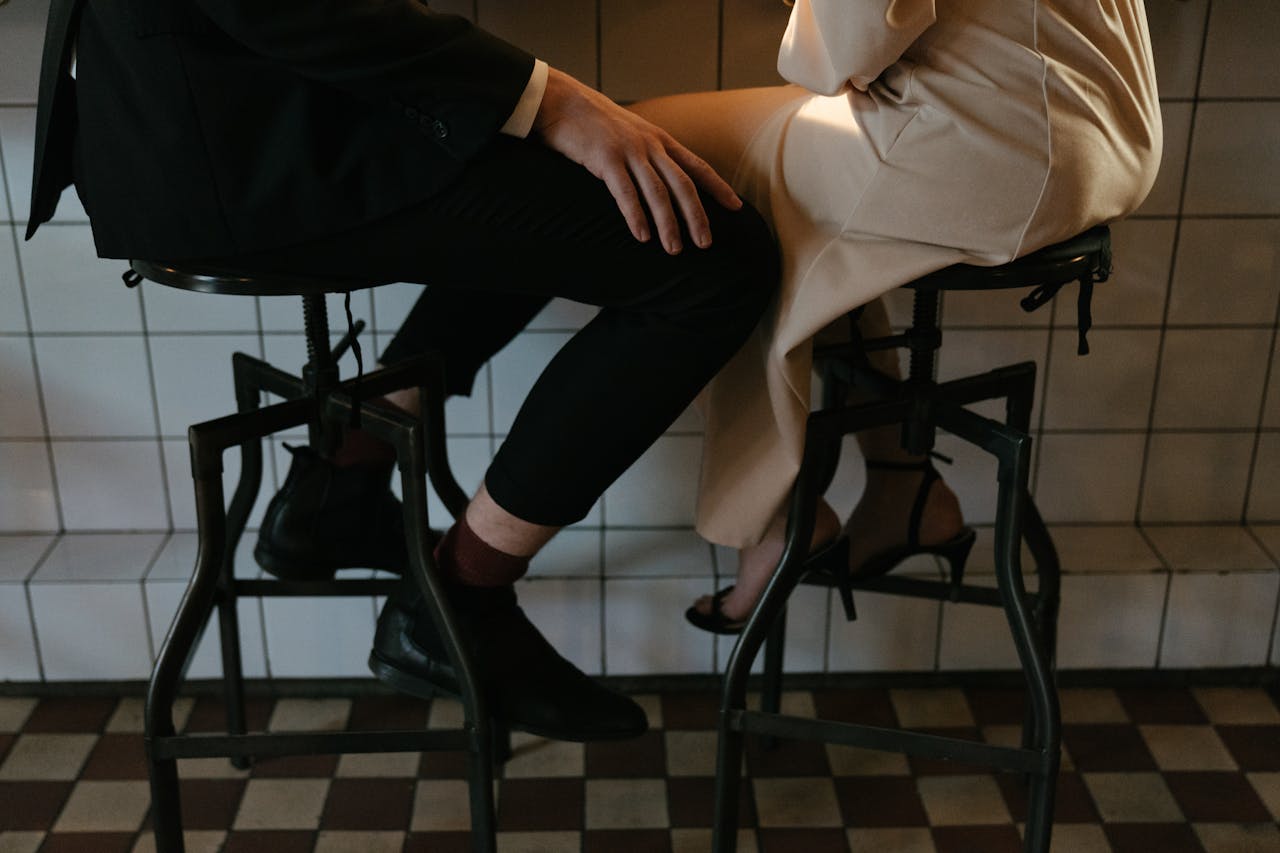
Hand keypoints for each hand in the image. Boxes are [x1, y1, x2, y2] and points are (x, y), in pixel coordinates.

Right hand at [531, 68, 742, 253]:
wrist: (562, 100)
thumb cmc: (592, 122)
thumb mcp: (630, 132)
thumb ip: (647, 153)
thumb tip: (659, 177)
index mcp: (659, 139)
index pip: (697, 166)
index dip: (719, 187)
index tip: (737, 207)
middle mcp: (650, 145)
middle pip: (683, 185)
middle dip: (697, 216)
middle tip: (705, 244)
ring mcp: (629, 151)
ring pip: (658, 193)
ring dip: (669, 224)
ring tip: (675, 249)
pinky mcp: (606, 159)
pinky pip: (626, 192)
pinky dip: (636, 216)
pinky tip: (642, 236)